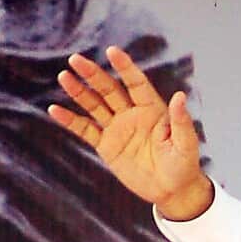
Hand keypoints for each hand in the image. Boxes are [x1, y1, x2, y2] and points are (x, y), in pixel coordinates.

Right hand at [50, 47, 213, 220]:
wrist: (171, 190)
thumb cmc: (184, 165)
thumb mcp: (186, 143)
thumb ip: (181, 120)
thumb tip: (180, 96)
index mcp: (152, 109)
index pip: (135, 83)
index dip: (124, 67)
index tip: (112, 51)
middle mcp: (132, 114)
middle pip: (109, 90)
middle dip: (93, 75)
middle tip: (76, 59)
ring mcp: (118, 129)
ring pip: (94, 105)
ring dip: (79, 92)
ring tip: (64, 76)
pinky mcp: (106, 146)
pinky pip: (85, 130)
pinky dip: (70, 121)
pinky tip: (54, 110)